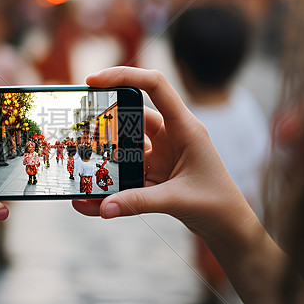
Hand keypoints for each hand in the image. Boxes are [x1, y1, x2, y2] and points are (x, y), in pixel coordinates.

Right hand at [72, 67, 256, 243]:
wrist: (228, 227)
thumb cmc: (216, 204)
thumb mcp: (177, 199)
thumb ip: (138, 202)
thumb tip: (103, 207)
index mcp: (185, 127)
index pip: (155, 86)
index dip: (124, 76)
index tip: (93, 81)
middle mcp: (171, 135)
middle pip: (130, 118)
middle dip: (102, 122)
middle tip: (75, 128)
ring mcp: (161, 154)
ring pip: (123, 149)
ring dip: (103, 159)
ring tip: (77, 169)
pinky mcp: (154, 173)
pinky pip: (125, 176)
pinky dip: (109, 187)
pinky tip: (91, 201)